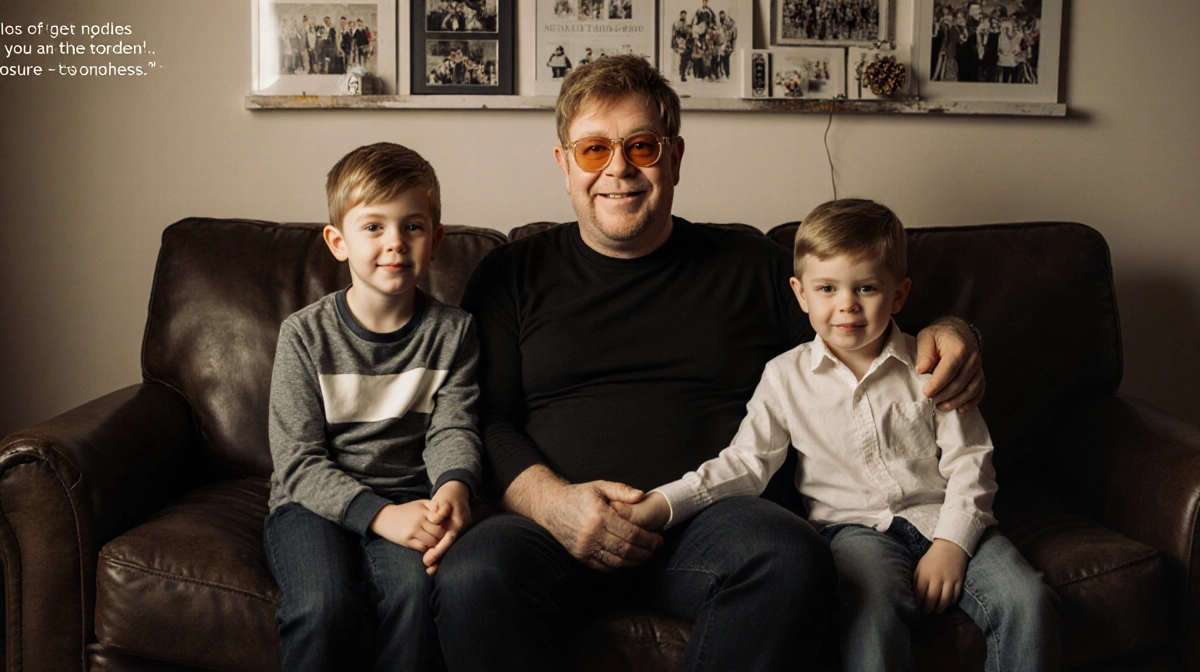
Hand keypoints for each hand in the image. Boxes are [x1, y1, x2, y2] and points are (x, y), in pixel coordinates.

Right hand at [369, 500, 447, 561]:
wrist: (385, 518)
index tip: (445, 527)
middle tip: (440, 537)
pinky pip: (422, 548)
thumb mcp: (420, 504)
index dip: (445, 525)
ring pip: (432, 541)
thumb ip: (434, 506)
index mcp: (423, 509)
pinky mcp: (406, 540)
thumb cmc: (406, 511)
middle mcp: (419, 519)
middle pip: (439, 532)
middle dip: (441, 536)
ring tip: (432, 541)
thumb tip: (446, 513)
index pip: (442, 520)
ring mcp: (412, 530)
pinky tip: (424, 544)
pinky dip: (425, 548)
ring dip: (434, 543)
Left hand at [423, 481, 472, 573]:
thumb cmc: (448, 495)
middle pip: (449, 546)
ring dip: (440, 558)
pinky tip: (432, 562)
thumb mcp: (444, 499)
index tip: (427, 558)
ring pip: (448, 547)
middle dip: (439, 558)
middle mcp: (460, 528)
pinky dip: (440, 552)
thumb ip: (440, 509)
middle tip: (427, 567)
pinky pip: (447, 544)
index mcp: (459, 521)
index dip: (439, 549)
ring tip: (429, 570)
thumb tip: (434, 519)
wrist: (457, 490)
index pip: (449, 538)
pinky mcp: (453, 531)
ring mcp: (458, 530)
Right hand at [539, 480, 663, 570]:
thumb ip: (622, 490)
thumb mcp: (600, 486)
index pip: (631, 532)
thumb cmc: (579, 495)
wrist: (551, 506)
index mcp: (599, 515)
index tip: (658, 538)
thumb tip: (642, 496)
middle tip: (656, 548)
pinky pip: (604, 567)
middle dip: (646, 551)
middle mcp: (591, 534)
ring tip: (646, 555)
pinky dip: (619, 566)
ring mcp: (584, 548)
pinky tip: (629, 560)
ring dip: (635, 561)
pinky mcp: (580, 557)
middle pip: (626, 549)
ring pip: (617, 561)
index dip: (649, 538)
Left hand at [912, 539, 968, 614]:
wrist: (950, 546)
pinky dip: (950, 603)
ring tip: (935, 611)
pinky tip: (946, 604)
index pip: (919, 595)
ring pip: (944, 601)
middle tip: (926, 613)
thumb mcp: (920, 567)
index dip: (917, 605)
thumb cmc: (932, 558)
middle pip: (931, 600)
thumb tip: (912, 595)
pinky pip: (955, 597)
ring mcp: (949, 580)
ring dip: (939, 609)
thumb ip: (916, 580)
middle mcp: (936, 579)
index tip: (915, 610)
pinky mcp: (959, 581)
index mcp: (924, 575)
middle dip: (927, 610)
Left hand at [915, 318, 984, 411]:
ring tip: (941, 406)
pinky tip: (959, 408)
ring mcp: (978, 367)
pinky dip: (970, 402)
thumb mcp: (926, 337)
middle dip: (944, 395)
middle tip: (930, 400)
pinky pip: (979, 391)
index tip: (926, 393)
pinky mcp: (980, 374)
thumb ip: (924, 353)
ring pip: (970, 390)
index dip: (937, 384)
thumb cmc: (939, 335)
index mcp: (958, 348)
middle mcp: (972, 358)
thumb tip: (921, 369)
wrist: (957, 331)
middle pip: (959, 383)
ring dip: (956, 401)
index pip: (948, 371)